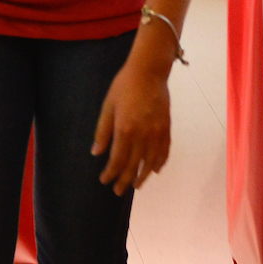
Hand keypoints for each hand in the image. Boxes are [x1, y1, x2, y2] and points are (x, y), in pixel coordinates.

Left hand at [92, 58, 172, 195]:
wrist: (149, 71)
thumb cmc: (124, 86)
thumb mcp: (108, 106)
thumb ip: (102, 131)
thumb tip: (96, 153)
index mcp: (125, 130)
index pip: (117, 160)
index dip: (110, 173)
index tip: (104, 181)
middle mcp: (142, 135)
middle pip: (133, 165)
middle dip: (124, 180)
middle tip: (118, 191)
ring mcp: (157, 133)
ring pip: (150, 162)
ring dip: (143, 176)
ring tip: (136, 185)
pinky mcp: (167, 128)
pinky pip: (164, 151)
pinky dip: (160, 163)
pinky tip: (155, 170)